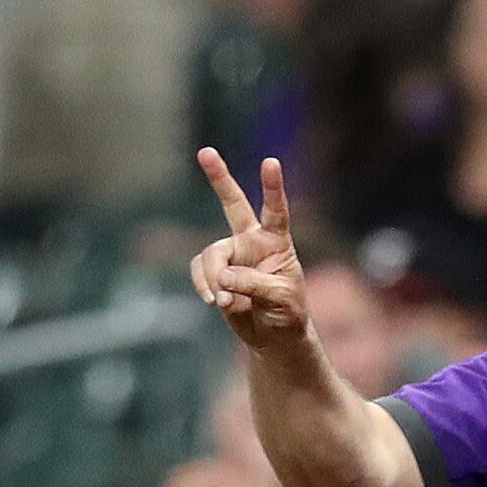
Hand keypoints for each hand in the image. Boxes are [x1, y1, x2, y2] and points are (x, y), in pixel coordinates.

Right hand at [190, 150, 309, 355]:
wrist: (273, 335)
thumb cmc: (287, 312)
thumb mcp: (280, 297)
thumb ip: (254, 283)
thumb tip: (223, 277)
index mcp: (277, 241)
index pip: (275, 210)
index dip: (272, 187)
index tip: (270, 162)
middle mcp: (252, 241)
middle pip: (233, 203)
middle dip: (219, 178)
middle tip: (205, 151)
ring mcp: (231, 256)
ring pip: (211, 254)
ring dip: (213, 278)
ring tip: (223, 301)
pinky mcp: (215, 273)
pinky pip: (199, 271)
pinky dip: (203, 285)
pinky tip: (214, 301)